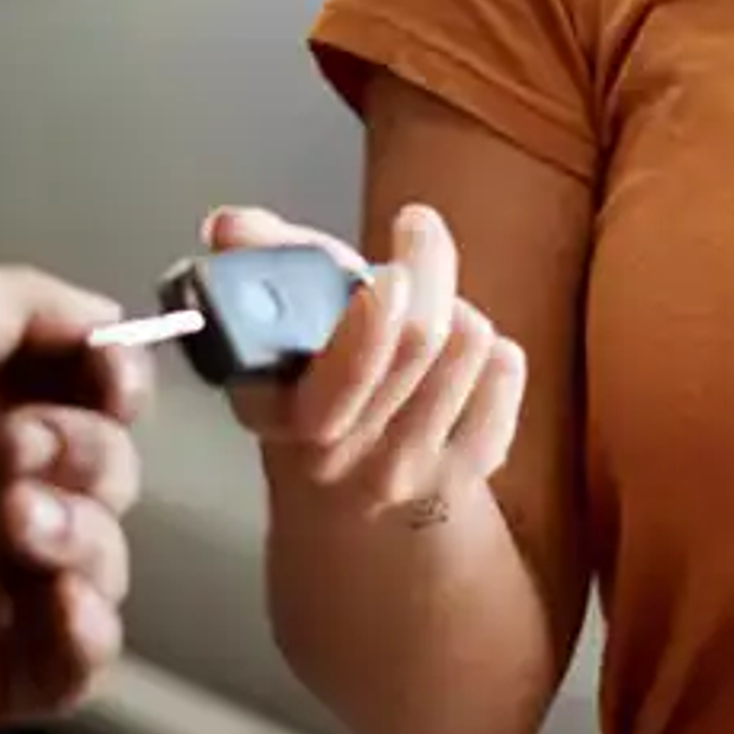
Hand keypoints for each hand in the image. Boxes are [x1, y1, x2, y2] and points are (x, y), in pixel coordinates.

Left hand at [0, 266, 147, 733]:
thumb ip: (27, 302)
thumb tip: (109, 325)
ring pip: (102, 561)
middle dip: (84, 455)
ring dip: (82, 536)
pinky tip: (55, 602)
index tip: (111, 387)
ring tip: (13, 529)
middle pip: (108, 472)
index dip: (114, 387)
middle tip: (12, 455)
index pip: (86, 394)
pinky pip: (78, 663)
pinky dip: (87, 632)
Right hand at [206, 204, 526, 527]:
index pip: (344, 367)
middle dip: (424, 266)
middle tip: (416, 233)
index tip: (386, 270)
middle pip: (418, 336)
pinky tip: (462, 363)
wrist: (342, 509)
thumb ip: (258, 264)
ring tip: (432, 312)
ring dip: (456, 308)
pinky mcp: (467, 472)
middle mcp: (340, 451)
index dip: (374, 314)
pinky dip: (492, 352)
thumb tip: (228, 224)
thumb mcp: (272, 332)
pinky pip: (505, 373)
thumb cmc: (312, 393)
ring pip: (469, 342)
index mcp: (278, 412)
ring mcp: (405, 470)